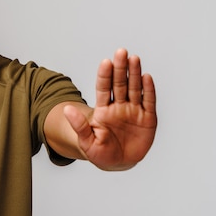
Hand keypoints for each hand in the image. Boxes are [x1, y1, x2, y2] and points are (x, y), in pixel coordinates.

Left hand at [63, 49, 156, 170]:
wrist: (118, 163)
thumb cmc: (100, 152)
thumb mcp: (87, 141)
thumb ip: (79, 126)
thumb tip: (67, 109)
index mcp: (103, 110)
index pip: (103, 88)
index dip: (105, 75)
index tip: (106, 62)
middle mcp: (119, 106)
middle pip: (120, 84)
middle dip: (120, 68)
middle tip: (121, 52)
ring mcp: (134, 111)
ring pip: (135, 89)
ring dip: (135, 74)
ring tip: (134, 58)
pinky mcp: (148, 119)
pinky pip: (148, 102)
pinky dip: (148, 90)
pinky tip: (146, 77)